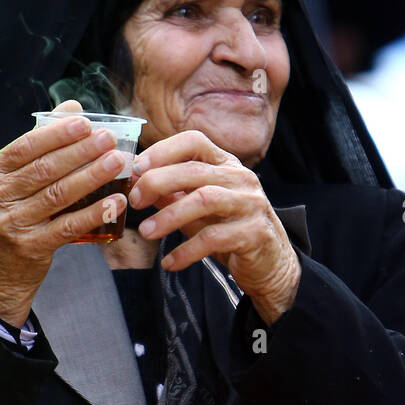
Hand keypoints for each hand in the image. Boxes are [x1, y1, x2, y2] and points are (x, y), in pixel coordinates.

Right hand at [0, 99, 129, 326]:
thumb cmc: (2, 219)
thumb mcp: (5, 182)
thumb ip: (36, 145)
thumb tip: (72, 108)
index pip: (26, 147)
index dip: (58, 134)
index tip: (85, 123)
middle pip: (45, 169)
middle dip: (81, 151)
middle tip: (109, 139)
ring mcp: (12, 224)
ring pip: (59, 195)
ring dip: (92, 177)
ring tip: (117, 163)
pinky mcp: (30, 248)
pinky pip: (67, 227)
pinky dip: (93, 213)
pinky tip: (114, 202)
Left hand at [127, 130, 300, 323]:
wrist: (270, 263)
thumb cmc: (229, 230)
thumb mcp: (198, 209)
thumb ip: (173, 194)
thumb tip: (137, 183)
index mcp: (226, 165)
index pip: (194, 141)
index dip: (163, 150)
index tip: (137, 167)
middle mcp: (241, 178)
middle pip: (194, 170)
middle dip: (158, 182)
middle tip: (134, 201)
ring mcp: (250, 204)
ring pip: (204, 200)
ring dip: (169, 216)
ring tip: (146, 232)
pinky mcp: (254, 233)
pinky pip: (213, 238)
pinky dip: (186, 252)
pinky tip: (169, 263)